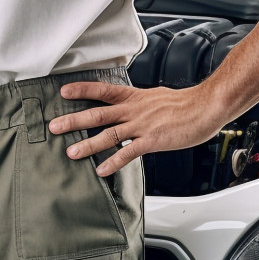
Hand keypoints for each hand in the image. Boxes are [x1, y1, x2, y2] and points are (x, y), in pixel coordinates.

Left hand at [48, 81, 221, 175]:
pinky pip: (128, 152)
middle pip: (97, 114)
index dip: (82, 90)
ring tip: (71, 152)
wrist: (204, 107)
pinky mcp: (151, 141)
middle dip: (74, 120)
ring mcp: (141, 125)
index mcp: (134, 97)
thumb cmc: (183, 104)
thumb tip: (127, 105)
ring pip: (108, 134)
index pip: (103, 90)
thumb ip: (138, 103)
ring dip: (88, 144)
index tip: (64, 91)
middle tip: (54, 126)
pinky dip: (113, 161)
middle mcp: (133, 110)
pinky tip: (101, 170)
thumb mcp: (154, 97)